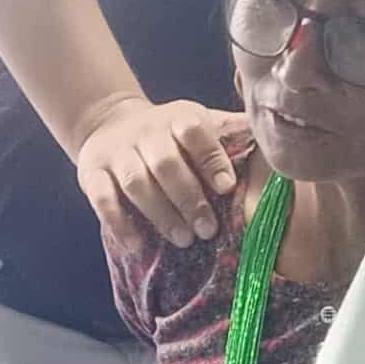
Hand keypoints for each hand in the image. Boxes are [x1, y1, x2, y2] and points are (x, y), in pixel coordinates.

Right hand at [71, 96, 253, 248]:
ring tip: (182, 239)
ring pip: (136, 183)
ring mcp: (116, 153)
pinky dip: (119, 222)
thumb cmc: (167, 134)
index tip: (227, 188)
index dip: (211, 159)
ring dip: (160, 213)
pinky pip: (102, 199)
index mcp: (177, 119)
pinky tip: (137, 244)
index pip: (194, 132)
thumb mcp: (196, 122)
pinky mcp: (91, 173)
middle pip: (165, 163)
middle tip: (207, 230)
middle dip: (189, 198)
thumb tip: (273, 135)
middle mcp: (145, 133)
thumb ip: (229, 131)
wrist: (107, 123)